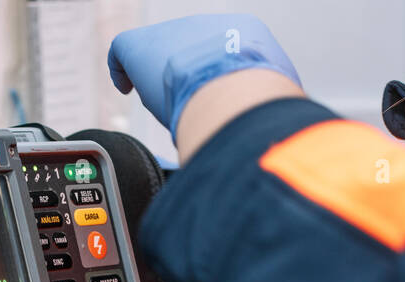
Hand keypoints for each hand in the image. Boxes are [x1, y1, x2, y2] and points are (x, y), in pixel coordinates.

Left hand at [107, 15, 300, 133]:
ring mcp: (174, 33)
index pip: (224, 53)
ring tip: (166, 104)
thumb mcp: (282, 100)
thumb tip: (280, 131)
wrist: (234, 96)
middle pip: (189, 53)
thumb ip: (276, 108)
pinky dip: (122, 70)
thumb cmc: (260, 108)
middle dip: (187, 78)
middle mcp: (208, 27)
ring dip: (161, 80)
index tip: (212, 99)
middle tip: (188, 106)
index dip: (214, 78)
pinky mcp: (141, 46)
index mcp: (245, 34)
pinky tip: (126, 88)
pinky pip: (123, 50)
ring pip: (160, 55)